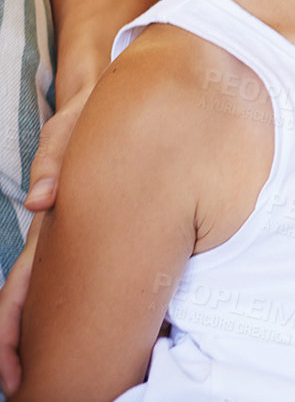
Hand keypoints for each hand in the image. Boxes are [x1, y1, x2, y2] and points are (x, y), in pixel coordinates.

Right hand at [0, 83, 92, 393]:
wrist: (112, 94)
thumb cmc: (91, 111)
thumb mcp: (71, 126)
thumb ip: (54, 156)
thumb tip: (40, 201)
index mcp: (52, 222)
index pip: (20, 287)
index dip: (10, 330)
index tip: (12, 371)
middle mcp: (60, 235)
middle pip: (32, 303)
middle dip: (22, 349)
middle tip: (22, 388)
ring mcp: (78, 232)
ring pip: (57, 293)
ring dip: (49, 335)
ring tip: (51, 376)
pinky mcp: (100, 222)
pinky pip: (88, 270)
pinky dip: (83, 304)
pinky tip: (98, 329)